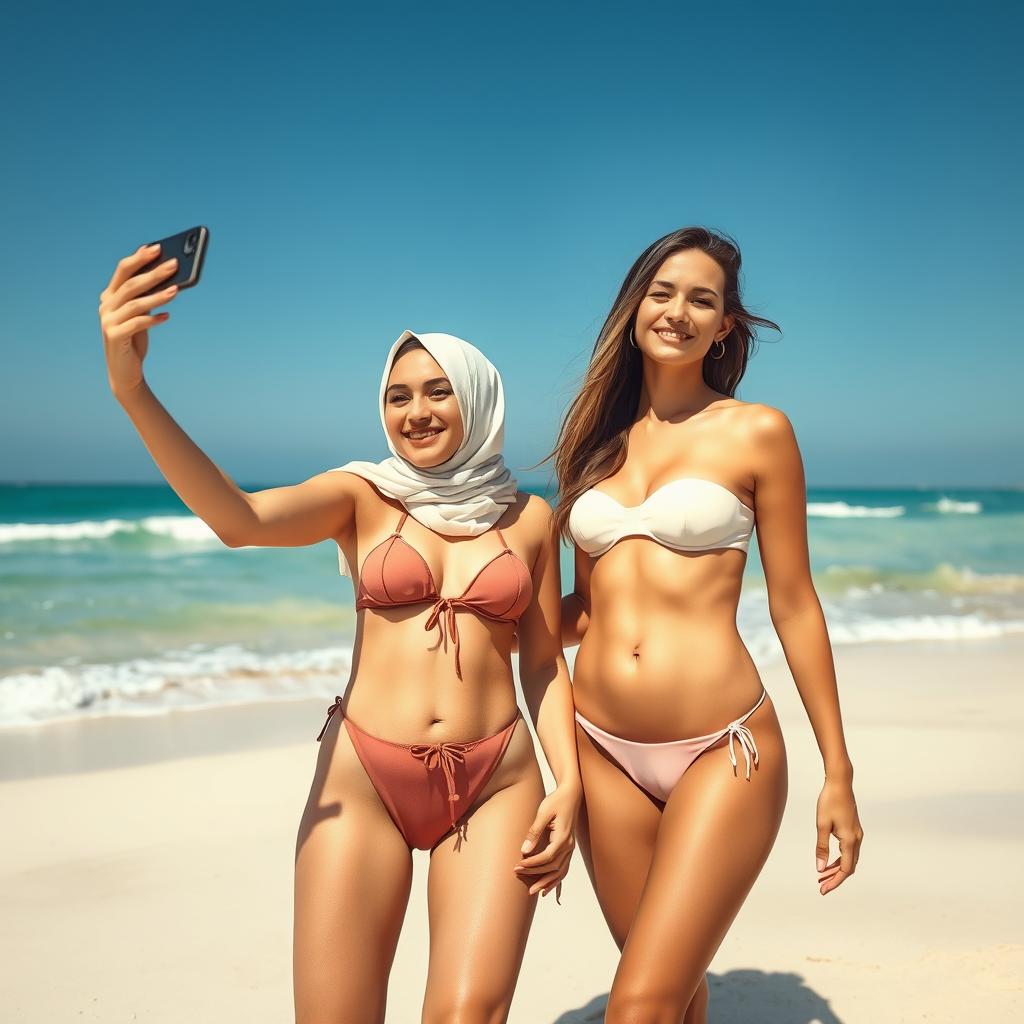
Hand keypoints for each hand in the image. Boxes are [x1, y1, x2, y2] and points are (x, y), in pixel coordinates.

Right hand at [98, 243, 179, 395]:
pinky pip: (136, 324)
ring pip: (135, 303)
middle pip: (131, 284)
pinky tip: (167, 317)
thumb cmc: (135, 339)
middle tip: (174, 264)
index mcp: (110, 296)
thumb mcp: (141, 315)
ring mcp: (108, 321)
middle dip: (154, 273)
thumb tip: (169, 277)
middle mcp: (106, 305)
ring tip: (176, 290)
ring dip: (157, 296)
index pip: (123, 270)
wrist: (124, 371)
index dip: (139, 258)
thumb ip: (147, 296)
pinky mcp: (114, 336)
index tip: (157, 248)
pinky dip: (152, 319)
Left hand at [513, 783, 579, 898]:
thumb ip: (534, 832)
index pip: (547, 858)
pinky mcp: (568, 847)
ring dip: (548, 883)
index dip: (532, 864)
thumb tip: (524, 851)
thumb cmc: (556, 801)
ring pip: (561, 871)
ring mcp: (570, 848)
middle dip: (536, 875)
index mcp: (563, 838)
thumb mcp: (543, 812)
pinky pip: (564, 868)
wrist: (571, 794)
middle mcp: (569, 846)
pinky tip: (549, 889)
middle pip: (554, 868)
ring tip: (535, 892)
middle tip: (519, 876)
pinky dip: (557, 880)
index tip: (518, 865)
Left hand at [815, 776, 863, 894]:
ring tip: (822, 875)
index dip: (835, 881)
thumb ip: (821, 847)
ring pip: (850, 859)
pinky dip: (840, 859)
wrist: (840, 782)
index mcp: (850, 840)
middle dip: (835, 878)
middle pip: (849, 867)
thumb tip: (820, 868)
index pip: (845, 869)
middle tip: (820, 885)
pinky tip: (829, 860)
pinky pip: (849, 851)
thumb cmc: (829, 801)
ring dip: (837, 868)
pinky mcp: (854, 829)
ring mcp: (857, 834)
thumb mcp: (821, 824)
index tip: (823, 889)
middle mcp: (857, 839)